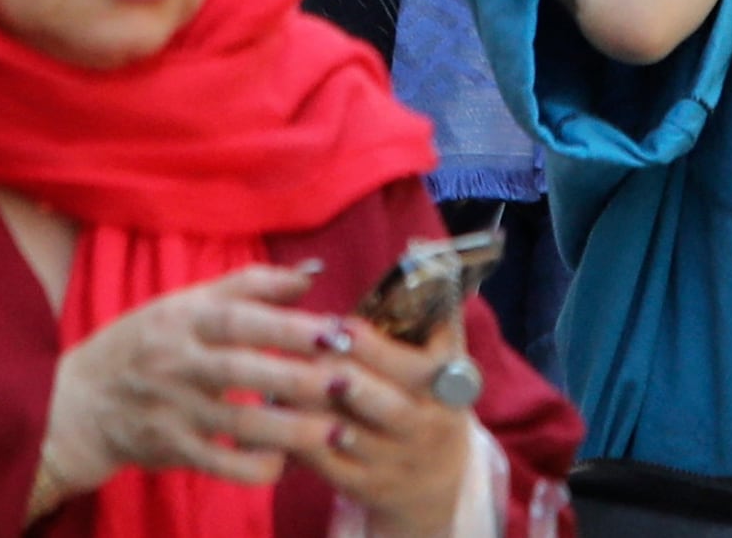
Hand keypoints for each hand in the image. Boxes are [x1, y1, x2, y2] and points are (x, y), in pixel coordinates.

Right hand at [40, 262, 354, 502]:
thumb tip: (313, 273)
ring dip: (289, 429)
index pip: (240, 317)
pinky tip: (284, 464)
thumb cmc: (143, 343)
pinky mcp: (169, 449)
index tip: (334, 331)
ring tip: (335, 430)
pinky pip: (216, 463)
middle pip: (242, 369)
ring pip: (236, 421)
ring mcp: (172, 409)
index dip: (287, 324)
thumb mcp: (185, 304)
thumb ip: (249, 286)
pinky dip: (251, 467)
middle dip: (298, 377)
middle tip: (347, 381)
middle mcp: (178, 361)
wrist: (76, 404)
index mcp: (185, 318)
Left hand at [294, 319, 479, 537]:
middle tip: (308, 350)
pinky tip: (281, 415)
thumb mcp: (443, 355)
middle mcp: (428, 427)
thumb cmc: (430, 395)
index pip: (421, 369)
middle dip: (346, 377)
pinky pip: (329, 466)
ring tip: (283, 380)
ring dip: (316, 408)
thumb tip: (416, 245)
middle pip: (387, 406)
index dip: (380, 349)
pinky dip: (303, 440)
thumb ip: (431, 308)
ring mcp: (398, 461)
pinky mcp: (368, 486)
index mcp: (449, 388)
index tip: (344, 326)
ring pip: (352, 436)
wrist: (436, 474)